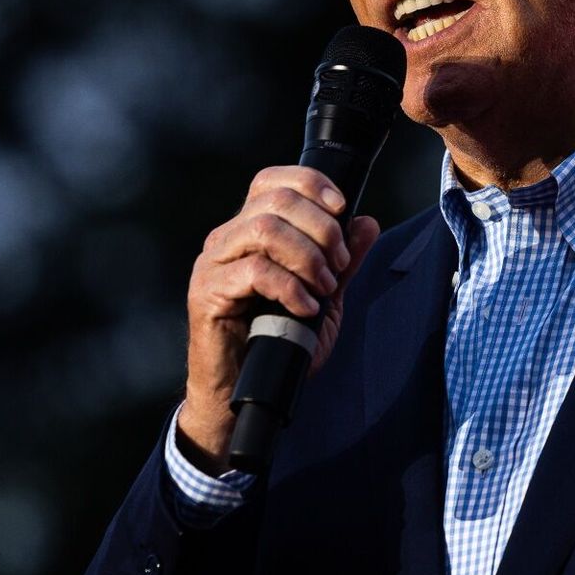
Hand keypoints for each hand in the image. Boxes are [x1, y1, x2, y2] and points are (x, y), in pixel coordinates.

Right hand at [176, 166, 381, 472]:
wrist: (243, 393)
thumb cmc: (278, 344)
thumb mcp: (322, 297)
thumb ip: (342, 261)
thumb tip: (367, 222)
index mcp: (249, 229)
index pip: (273, 180)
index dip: (312, 185)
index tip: (342, 210)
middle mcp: (226, 238)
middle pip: (275, 200)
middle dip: (321, 228)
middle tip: (338, 265)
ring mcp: (213, 263)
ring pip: (264, 228)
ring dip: (307, 255)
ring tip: (324, 287)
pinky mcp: (207, 293)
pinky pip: (254, 271)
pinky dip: (290, 286)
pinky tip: (305, 308)